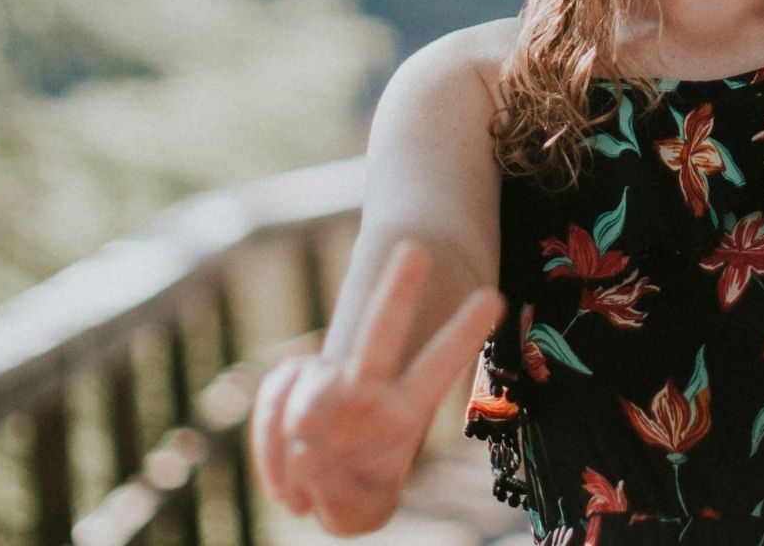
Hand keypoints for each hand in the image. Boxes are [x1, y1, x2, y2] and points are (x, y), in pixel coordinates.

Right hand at [251, 241, 503, 534]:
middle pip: (383, 330)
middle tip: (415, 250)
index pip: (440, 363)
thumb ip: (348, 504)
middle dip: (397, 290)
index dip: (463, 332)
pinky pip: (273, 401)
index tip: (495, 297)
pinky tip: (284, 482)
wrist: (321, 477)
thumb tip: (309, 461)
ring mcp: (329, 383)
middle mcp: (371, 384)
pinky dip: (268, 441)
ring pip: (308, 385)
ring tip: (303, 484)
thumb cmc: (358, 489)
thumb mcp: (363, 512)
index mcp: (408, 406)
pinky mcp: (289, 389)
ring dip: (297, 430)